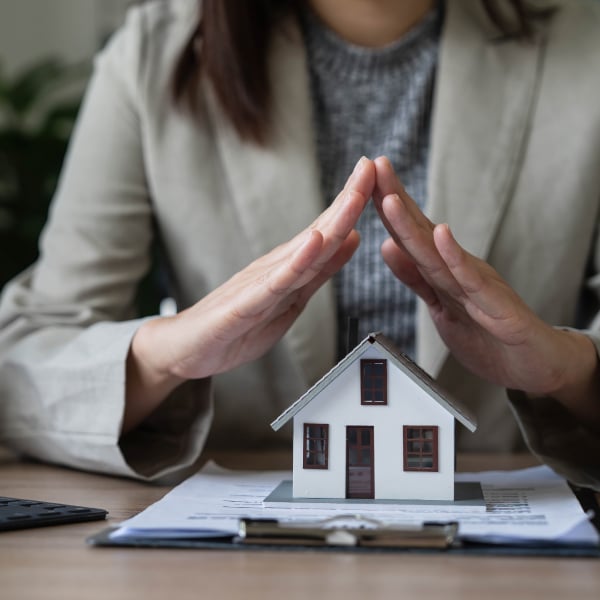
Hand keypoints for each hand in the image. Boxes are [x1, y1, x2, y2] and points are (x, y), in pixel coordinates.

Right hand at [123, 157, 375, 431]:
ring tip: (354, 194)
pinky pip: (275, 282)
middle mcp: (275, 266)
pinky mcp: (244, 305)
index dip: (352, 203)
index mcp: (289, 267)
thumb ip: (320, 271)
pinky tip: (314, 241)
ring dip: (330, 220)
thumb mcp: (292, 299)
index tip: (376, 174)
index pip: (326, 231)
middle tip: (371, 166)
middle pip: (319, 231)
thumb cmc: (237, 325)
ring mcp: (259, 283)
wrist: (186, 348)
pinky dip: (297, 261)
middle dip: (348, 199)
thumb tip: (353, 238)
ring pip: (303, 251)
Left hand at [372, 156, 599, 423]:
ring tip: (391, 198)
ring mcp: (478, 285)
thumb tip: (386, 247)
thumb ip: (415, 277)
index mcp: (444, 270)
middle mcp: (459, 269)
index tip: (365, 180)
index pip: (410, 234)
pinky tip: (441, 234)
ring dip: (413, 224)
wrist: (535, 364)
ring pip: (438, 252)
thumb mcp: (440, 305)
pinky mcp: (496, 306)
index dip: (386, 208)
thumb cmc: (488, 334)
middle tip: (376, 167)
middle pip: (420, 232)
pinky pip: (471, 280)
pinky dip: (454, 257)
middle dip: (395, 200)